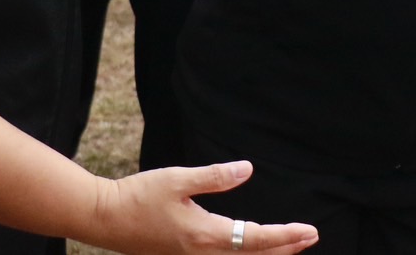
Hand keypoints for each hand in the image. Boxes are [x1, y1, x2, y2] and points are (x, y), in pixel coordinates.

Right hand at [96, 161, 316, 253]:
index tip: (309, 231)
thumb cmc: (139, 196)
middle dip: (284, 248)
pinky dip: (246, 254)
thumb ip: (214, 176)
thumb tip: (247, 170)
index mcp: (204, 235)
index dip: (285, 236)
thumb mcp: (178, 179)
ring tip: (291, 244)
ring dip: (267, 253)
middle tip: (311, 237)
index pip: (254, 239)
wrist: (104, 218)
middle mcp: (202, 253)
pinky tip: (250, 246)